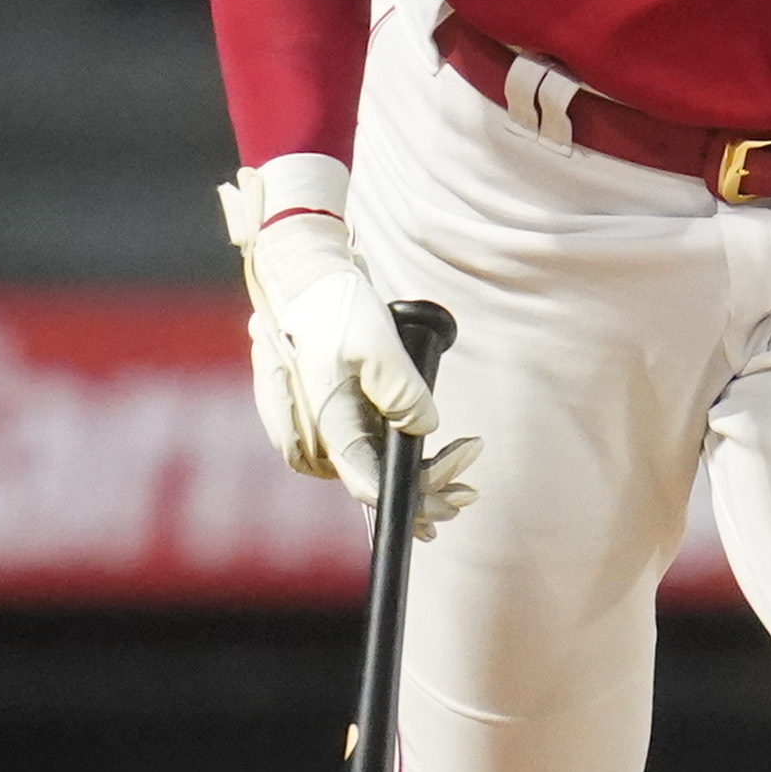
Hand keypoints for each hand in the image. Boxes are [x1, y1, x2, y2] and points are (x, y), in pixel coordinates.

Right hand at [224, 161, 477, 534]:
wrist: (302, 277)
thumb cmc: (334, 306)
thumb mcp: (375, 343)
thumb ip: (401, 390)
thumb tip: (424, 428)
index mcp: (325, 427)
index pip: (374, 485)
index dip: (420, 494)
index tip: (460, 485)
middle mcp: (314, 440)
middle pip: (374, 484)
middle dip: (424, 490)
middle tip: (468, 492)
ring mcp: (316, 431)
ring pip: (370, 469)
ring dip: (412, 475)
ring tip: (459, 474)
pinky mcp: (325, 418)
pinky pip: (363, 451)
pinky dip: (394, 456)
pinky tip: (426, 453)